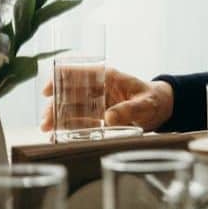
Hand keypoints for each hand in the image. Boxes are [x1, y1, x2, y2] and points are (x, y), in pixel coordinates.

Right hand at [40, 67, 174, 132]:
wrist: (161, 109)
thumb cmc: (154, 100)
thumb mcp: (145, 104)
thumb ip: (129, 109)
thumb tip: (108, 117)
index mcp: (108, 77)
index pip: (79, 72)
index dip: (60, 79)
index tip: (48, 91)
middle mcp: (99, 87)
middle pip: (70, 93)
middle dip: (55, 106)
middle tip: (46, 122)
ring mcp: (97, 102)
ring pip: (72, 108)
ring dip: (58, 117)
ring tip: (47, 130)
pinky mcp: (98, 116)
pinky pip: (81, 121)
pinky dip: (70, 128)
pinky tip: (59, 136)